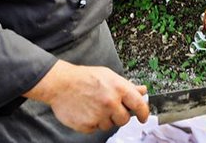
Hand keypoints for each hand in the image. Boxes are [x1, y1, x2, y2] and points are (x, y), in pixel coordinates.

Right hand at [23, 60, 148, 133]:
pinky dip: (93, 123)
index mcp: (119, 88)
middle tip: (111, 108)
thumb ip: (127, 85)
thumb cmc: (85, 77)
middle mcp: (111, 102)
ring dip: (105, 119)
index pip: (139, 105)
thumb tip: (143, 90)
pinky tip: (87, 111)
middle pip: (125, 119)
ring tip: (95, 106)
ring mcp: (99, 115)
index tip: (144, 117)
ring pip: (110, 125)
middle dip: (120, 116)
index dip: (144, 113)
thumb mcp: (109, 76)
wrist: (61, 84)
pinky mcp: (87, 125)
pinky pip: (96, 129)